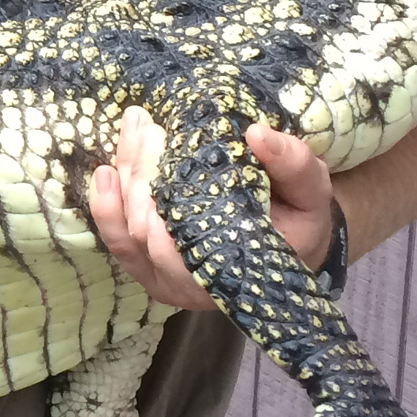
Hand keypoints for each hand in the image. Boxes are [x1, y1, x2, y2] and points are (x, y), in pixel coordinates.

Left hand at [86, 108, 337, 309]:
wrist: (291, 241)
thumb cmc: (299, 217)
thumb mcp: (311, 189)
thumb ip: (294, 164)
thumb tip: (257, 134)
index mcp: (239, 271)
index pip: (189, 247)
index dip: (168, 200)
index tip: (166, 144)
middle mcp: (197, 287)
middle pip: (151, 234)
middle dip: (144, 175)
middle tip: (150, 128)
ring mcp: (166, 281)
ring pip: (129, 233)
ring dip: (126, 179)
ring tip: (134, 129)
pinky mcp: (147, 269)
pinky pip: (118, 242)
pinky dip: (106, 207)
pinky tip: (105, 171)